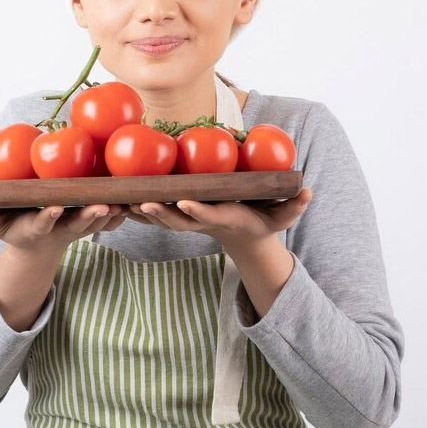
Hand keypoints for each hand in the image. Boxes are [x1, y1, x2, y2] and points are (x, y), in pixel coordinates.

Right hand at [0, 196, 125, 261]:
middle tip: (101, 207)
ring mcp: (78, 229)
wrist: (37, 244)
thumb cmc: (12, 227)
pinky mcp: (91, 225)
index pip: (43, 223)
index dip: (49, 217)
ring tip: (125, 201)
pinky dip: (123, 214)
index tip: (55, 208)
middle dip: (89, 217)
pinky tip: (137, 199)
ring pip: (98, 225)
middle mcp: (61, 230)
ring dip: (112, 215)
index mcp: (38, 229)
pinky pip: (110, 223)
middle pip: (78, 226)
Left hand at [125, 188, 311, 252]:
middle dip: (159, 213)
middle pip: (177, 220)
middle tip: (142, 202)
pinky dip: (136, 208)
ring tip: (121, 201)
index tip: (184, 202)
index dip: (196, 210)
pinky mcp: (177, 216)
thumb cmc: (262, 221)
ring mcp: (187, 221)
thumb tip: (310, 192)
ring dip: (141, 211)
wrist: (243, 236)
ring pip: (160, 218)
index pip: (208, 215)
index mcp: (222, 217)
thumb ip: (294, 206)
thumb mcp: (281, 217)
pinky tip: (116, 198)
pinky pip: (153, 213)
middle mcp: (200, 221)